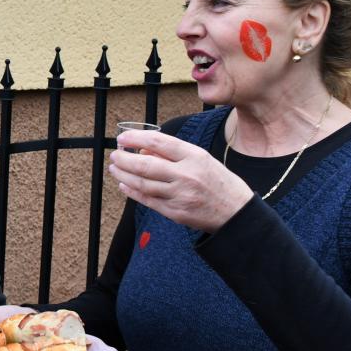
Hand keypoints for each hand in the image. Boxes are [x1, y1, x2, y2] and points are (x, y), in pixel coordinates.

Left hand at [110, 129, 253, 232]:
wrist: (236, 213)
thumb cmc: (218, 182)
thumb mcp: (202, 159)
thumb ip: (174, 154)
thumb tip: (143, 150)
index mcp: (194, 157)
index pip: (159, 142)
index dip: (136, 138)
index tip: (123, 138)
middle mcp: (186, 175)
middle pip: (145, 165)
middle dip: (124, 159)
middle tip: (114, 155)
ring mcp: (180, 195)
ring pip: (143, 183)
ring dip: (123, 175)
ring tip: (115, 168)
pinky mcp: (175, 212)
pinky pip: (148, 200)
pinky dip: (133, 192)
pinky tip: (124, 185)